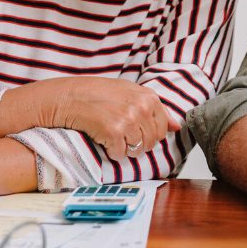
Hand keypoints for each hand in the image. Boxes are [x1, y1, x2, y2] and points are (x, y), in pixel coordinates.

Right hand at [47, 77, 181, 159]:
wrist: (69, 96)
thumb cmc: (98, 94)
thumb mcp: (130, 93)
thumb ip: (155, 109)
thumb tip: (177, 126)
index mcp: (149, 97)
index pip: (163, 128)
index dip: (149, 134)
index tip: (136, 131)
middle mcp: (142, 107)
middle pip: (151, 141)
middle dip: (137, 143)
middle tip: (120, 133)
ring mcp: (128, 120)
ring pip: (137, 149)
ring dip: (124, 147)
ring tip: (111, 134)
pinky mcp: (114, 132)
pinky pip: (120, 154)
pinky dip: (111, 151)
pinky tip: (102, 138)